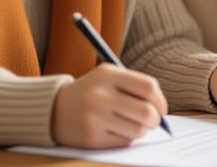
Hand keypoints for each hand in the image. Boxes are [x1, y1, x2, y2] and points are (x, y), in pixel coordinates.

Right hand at [52, 64, 167, 148]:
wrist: (53, 109)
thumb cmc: (90, 92)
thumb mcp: (108, 77)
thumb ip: (135, 86)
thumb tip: (162, 110)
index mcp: (107, 75)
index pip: (148, 87)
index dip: (161, 100)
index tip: (162, 108)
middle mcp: (100, 95)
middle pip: (146, 112)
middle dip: (156, 120)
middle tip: (153, 121)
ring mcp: (94, 118)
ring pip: (137, 130)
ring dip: (141, 130)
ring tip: (132, 125)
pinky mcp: (91, 139)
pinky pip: (123, 142)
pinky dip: (126, 138)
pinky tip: (116, 131)